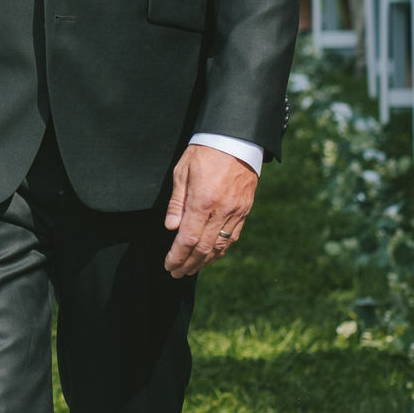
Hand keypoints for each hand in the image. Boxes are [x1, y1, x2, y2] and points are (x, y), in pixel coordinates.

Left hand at [164, 144, 257, 277]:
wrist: (236, 139)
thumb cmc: (204, 152)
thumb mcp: (182, 171)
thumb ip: (177, 202)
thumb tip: (171, 228)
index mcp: (202, 201)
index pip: (187, 238)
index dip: (177, 256)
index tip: (168, 265)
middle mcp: (221, 210)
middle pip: (203, 247)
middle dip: (188, 264)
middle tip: (176, 273)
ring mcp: (236, 212)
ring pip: (220, 246)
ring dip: (204, 261)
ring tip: (191, 270)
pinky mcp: (245, 210)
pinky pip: (233, 237)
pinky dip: (220, 251)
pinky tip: (210, 256)